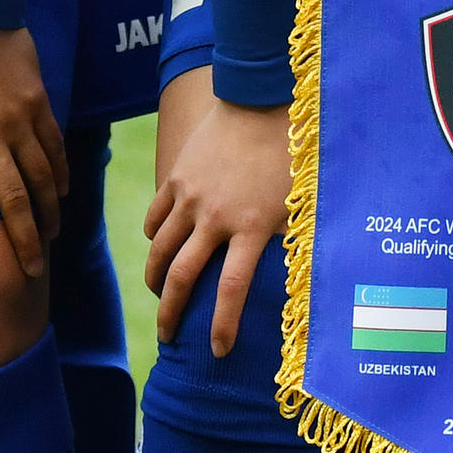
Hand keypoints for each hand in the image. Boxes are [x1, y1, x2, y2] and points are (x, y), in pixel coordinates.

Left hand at [0, 12, 62, 277]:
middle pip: (12, 198)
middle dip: (22, 239)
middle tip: (30, 272)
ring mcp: (19, 121)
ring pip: (40, 177)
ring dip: (46, 212)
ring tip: (49, 239)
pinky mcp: (39, 104)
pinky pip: (54, 147)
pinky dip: (59, 174)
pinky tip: (61, 194)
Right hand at [141, 78, 293, 360]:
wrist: (260, 101)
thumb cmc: (290, 154)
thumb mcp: (299, 201)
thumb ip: (291, 239)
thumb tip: (297, 279)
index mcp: (252, 227)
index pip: (230, 290)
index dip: (221, 325)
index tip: (216, 351)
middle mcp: (215, 217)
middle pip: (181, 278)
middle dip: (171, 314)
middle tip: (167, 337)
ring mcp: (190, 197)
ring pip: (160, 251)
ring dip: (154, 279)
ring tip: (156, 296)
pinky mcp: (176, 179)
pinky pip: (155, 218)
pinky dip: (153, 238)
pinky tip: (158, 248)